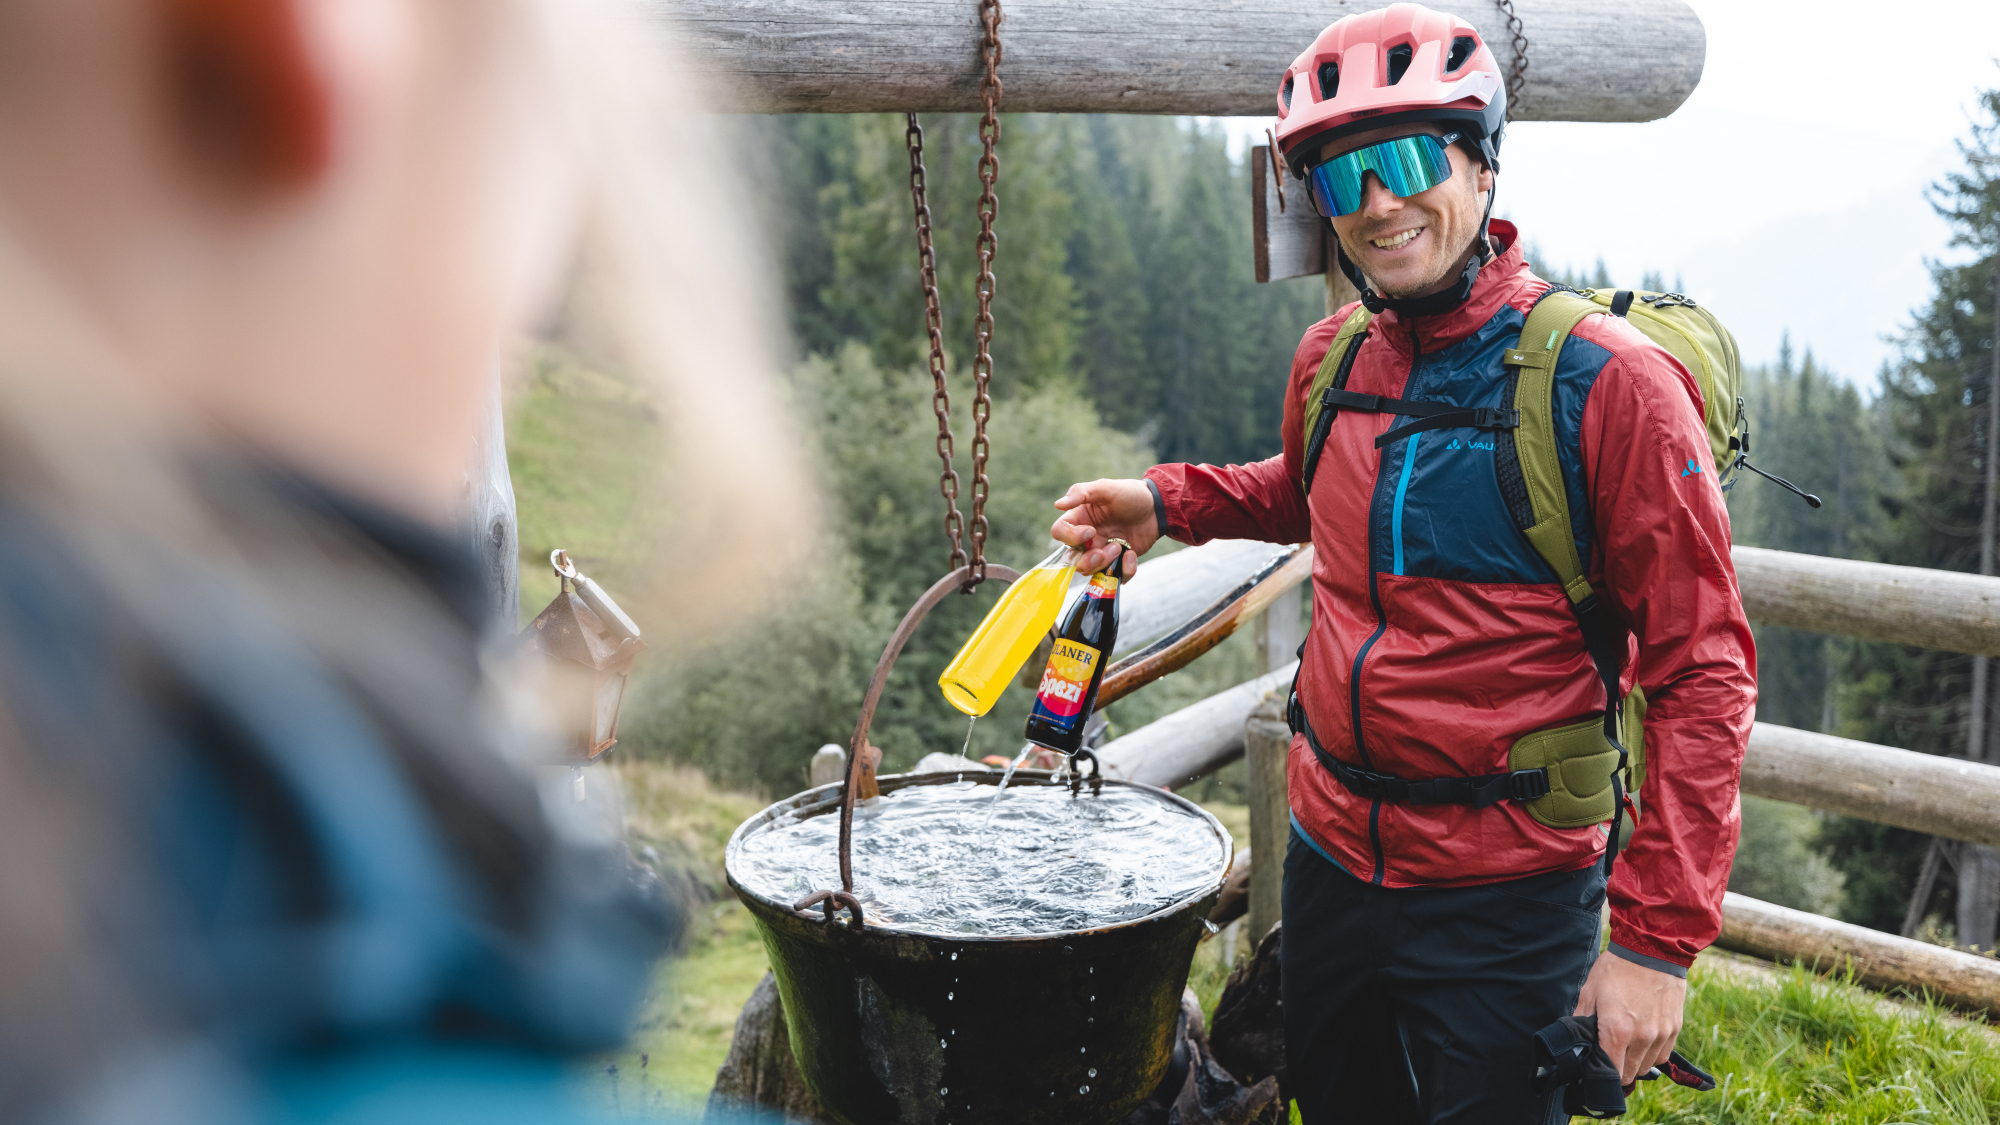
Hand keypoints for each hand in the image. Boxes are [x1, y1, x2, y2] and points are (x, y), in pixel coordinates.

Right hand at [1051, 478, 1158, 576]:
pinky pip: (1114, 577)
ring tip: (1120, 548)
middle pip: (1071, 559)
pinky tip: (1132, 554)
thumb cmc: (1129, 494)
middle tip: (1107, 549)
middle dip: (1088, 560)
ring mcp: (1101, 551)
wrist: (1157, 507)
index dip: (1070, 537)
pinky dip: (1124, 570)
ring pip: (1090, 571)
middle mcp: (1087, 538)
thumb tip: (1058, 504)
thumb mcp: (1105, 488)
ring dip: (1104, 563)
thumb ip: (1081, 493)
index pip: (1059, 533)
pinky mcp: (1118, 562)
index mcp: (1080, 519)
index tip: (1091, 531)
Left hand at [1574, 951, 1685, 1084]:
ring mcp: (1661, 1035)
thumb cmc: (1617, 968)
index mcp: (1617, 1031)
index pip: (1610, 1072)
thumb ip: (1581, 1020)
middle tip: (1609, 1055)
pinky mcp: (1675, 1029)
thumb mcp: (1590, 991)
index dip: (1600, 1073)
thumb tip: (1576, 1040)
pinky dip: (1651, 1054)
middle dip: (1617, 1069)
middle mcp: (1642, 1038)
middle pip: (1629, 1074)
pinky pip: (1662, 1055)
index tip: (1595, 1067)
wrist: (1653, 950)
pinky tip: (1642, 1041)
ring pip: (1647, 1067)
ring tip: (1625, 1047)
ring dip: (1635, 1063)